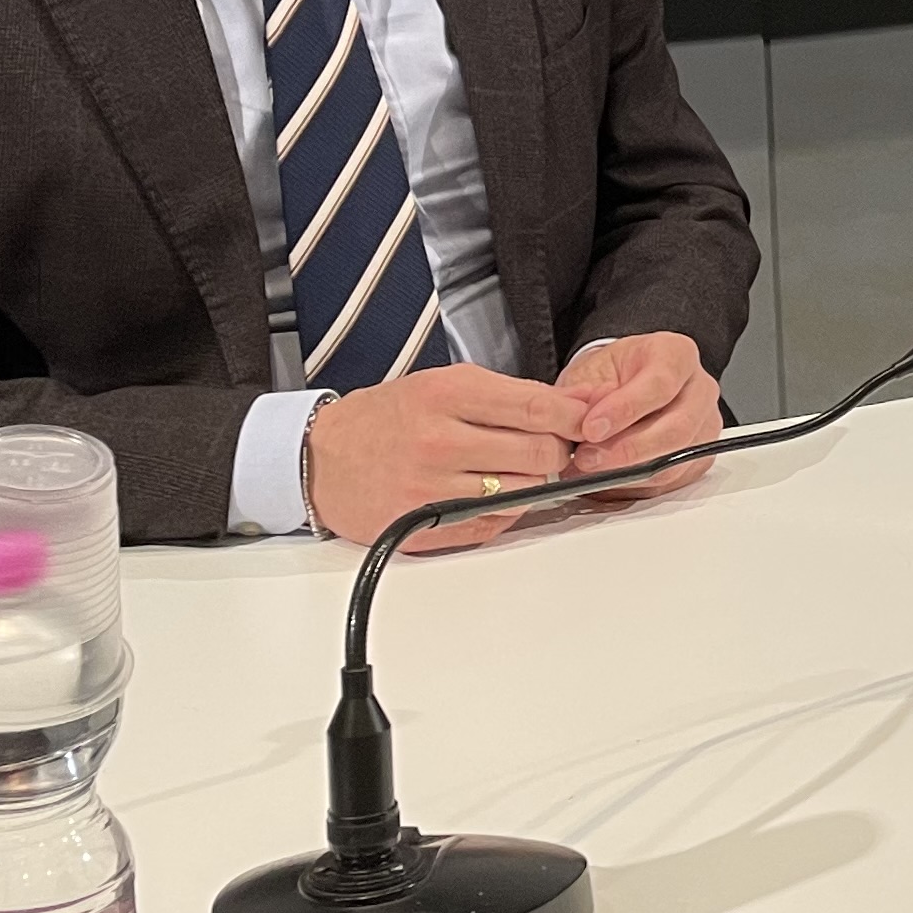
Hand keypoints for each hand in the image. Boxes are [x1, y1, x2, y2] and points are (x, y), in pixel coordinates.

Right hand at [302, 364, 583, 551]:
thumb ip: (511, 395)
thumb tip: (579, 404)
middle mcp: (438, 441)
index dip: (575, 416)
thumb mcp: (444, 385)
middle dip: (556, 451)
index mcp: (445, 394)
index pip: (535, 406)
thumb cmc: (388, 418)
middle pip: (539, 453)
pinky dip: (504, 511)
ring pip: (522, 491)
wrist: (321, 459)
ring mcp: (430, 488)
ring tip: (511, 470)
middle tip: (548, 447)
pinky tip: (489, 494)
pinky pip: (493, 524)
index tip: (590, 420)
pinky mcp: (423, 526)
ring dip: (530, 482)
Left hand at [553, 331, 725, 495]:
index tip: (591, 428)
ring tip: (590, 470)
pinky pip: (671, 479)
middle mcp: (699, 388)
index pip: (660, 383)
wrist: (618, 389)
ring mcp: (704, 425)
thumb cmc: (610, 376)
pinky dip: (635, 485)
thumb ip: (586, 395)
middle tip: (587, 458)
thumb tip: (582, 422)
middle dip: (627, 449)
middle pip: (677, 428)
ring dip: (628, 472)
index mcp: (676, 354)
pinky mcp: (699, 457)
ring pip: (675, 459)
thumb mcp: (590, 372)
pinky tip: (606, 479)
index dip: (626, 409)